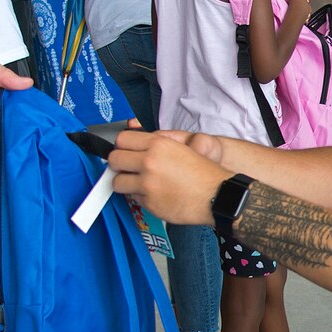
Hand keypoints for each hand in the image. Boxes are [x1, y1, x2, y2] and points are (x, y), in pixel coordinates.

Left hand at [0, 47, 32, 137]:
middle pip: (12, 118)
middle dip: (21, 124)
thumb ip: (4, 75)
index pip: (18, 100)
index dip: (28, 106)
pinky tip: (2, 143)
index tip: (40, 113)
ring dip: (9, 134)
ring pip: (0, 130)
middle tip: (34, 129)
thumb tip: (27, 83)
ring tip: (22, 139)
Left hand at [106, 129, 227, 225]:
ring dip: (125, 183)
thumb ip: (156, 139)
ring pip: (117, 182)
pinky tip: (154, 194)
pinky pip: (132, 198)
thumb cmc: (203, 172)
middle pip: (114, 160)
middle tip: (127, 168)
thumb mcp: (181, 146)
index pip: (121, 140)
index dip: (122, 147)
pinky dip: (140, 197)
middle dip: (118, 165)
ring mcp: (147, 184)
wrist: (218, 195)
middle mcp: (149, 162)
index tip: (125, 152)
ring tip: (138, 184)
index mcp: (158, 144)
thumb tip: (131, 129)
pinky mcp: (149, 203)